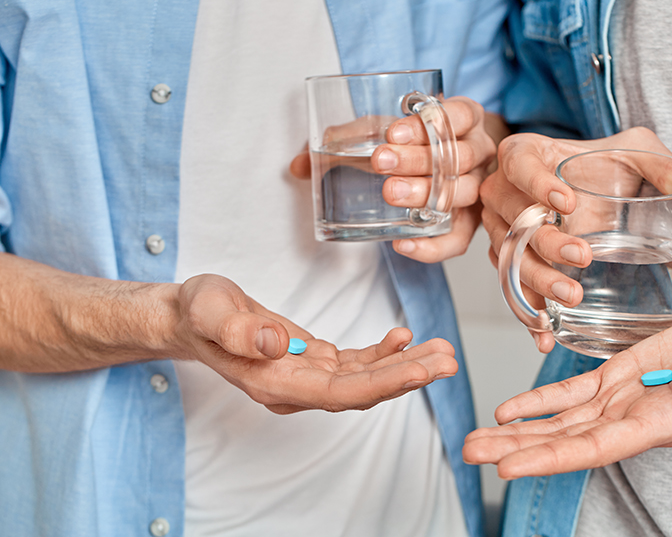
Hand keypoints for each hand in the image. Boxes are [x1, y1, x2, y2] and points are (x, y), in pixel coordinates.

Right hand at [174, 274, 457, 413]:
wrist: (191, 317)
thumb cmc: (200, 312)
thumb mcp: (210, 311)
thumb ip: (239, 331)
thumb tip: (276, 343)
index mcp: (277, 384)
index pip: (341, 393)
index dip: (383, 384)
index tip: (420, 370)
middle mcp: (298, 388)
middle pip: (363, 391)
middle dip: (408, 376)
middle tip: (448, 360)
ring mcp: (308, 377)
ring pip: (366, 379)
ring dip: (405, 366)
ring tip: (442, 351)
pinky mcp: (314, 361)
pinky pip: (357, 364)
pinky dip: (383, 352)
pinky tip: (405, 337)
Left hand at [290, 97, 506, 261]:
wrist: (445, 161)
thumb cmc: (412, 141)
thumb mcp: (382, 129)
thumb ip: (344, 140)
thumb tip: (297, 166)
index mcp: (464, 118)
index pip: (458, 115)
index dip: (428, 124)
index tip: (390, 132)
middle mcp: (479, 152)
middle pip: (459, 156)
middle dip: (419, 160)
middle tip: (379, 163)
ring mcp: (478, 188)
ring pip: (463, 194)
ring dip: (425, 194)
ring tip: (390, 194)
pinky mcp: (469, 223)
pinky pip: (459, 240)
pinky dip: (431, 246)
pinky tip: (402, 243)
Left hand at [462, 299, 671, 478]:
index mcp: (665, 421)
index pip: (599, 447)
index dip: (552, 457)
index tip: (510, 468)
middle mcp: (635, 419)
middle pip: (566, 442)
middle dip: (517, 450)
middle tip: (469, 452)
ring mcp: (623, 400)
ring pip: (560, 422)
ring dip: (516, 431)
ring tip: (474, 439)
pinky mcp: (618, 377)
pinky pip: (570, 394)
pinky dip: (537, 402)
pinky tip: (506, 410)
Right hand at [480, 127, 671, 351]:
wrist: (572, 182)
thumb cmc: (596, 162)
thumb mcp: (631, 151)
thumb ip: (662, 166)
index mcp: (523, 156)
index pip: (519, 166)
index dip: (537, 184)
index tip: (568, 202)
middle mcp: (503, 195)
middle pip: (514, 220)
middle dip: (547, 242)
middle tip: (583, 257)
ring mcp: (501, 232)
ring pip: (509, 259)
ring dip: (538, 281)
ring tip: (571, 297)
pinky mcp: (508, 263)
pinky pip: (511, 290)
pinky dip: (526, 315)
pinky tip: (545, 336)